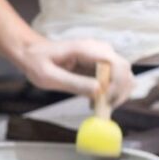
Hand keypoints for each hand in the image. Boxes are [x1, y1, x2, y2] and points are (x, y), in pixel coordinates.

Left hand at [16, 38, 134, 105]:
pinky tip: (94, 102)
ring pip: (124, 77)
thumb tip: (98, 90)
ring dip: (115, 95)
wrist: (33, 53)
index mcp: (87, 49)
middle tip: (101, 109)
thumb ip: (73, 83)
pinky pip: (114, 81)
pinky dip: (110, 94)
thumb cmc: (37, 62)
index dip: (116, 86)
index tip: (103, 101)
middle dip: (118, 94)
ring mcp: (102, 57)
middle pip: (125, 72)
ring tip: (96, 106)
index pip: (118, 65)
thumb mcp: (48, 76)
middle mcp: (100, 50)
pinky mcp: (101, 65)